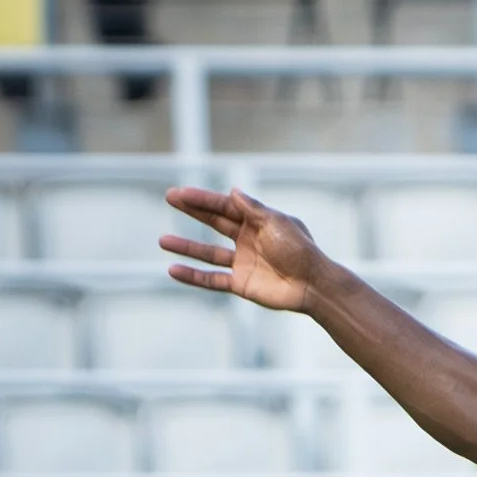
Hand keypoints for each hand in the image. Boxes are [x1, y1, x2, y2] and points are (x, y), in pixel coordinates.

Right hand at [160, 186, 323, 313]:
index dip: (202, 199)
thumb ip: (253, 208)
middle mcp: (248, 239)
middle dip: (192, 210)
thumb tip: (233, 191)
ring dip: (186, 246)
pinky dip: (193, 276)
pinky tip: (173, 269)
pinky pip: (212, 279)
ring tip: (162, 241)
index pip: (224, 206)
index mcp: (258, 221)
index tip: (179, 193)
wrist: (313, 285)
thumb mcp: (277, 223)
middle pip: (214, 222)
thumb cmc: (300, 250)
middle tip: (168, 198)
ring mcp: (243, 262)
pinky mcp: (241, 284)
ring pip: (208, 253)